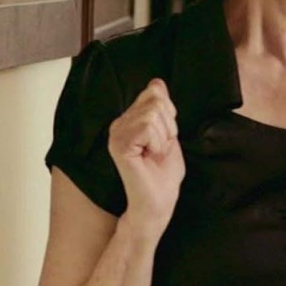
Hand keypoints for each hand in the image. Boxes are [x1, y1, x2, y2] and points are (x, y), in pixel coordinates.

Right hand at [107, 79, 184, 237]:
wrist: (158, 203)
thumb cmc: (163, 174)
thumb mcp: (169, 134)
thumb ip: (162, 108)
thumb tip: (156, 82)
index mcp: (129, 120)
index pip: (155, 92)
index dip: (170, 115)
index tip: (165, 138)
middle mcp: (118, 124)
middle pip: (156, 100)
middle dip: (169, 126)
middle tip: (159, 149)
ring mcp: (116, 134)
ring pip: (153, 113)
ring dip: (164, 137)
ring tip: (154, 154)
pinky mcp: (119, 145)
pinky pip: (148, 127)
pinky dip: (158, 143)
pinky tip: (149, 157)